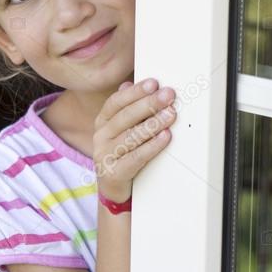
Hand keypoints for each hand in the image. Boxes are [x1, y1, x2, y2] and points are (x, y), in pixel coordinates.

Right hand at [93, 79, 176, 203]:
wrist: (113, 188)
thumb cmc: (121, 154)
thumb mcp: (120, 130)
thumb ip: (126, 109)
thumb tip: (129, 85)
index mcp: (102, 122)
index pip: (116, 102)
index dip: (135, 92)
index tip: (153, 83)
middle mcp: (101, 137)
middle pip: (125, 117)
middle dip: (149, 104)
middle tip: (168, 95)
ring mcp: (105, 155)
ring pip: (131, 136)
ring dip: (153, 124)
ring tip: (170, 114)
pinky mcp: (114, 172)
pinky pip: (136, 157)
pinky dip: (152, 146)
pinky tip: (165, 137)